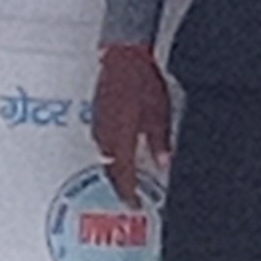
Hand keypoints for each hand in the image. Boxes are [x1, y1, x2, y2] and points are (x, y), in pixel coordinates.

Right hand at [94, 42, 172, 205]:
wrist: (124, 56)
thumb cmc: (141, 81)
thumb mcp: (159, 116)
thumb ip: (159, 143)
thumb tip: (162, 162)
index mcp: (122, 139)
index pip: (123, 176)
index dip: (129, 194)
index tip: (134, 204)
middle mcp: (107, 135)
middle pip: (111, 170)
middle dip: (120, 184)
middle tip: (130, 194)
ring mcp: (100, 123)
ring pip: (105, 155)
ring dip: (115, 167)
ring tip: (126, 173)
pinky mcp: (98, 113)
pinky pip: (102, 139)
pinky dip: (111, 149)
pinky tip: (120, 146)